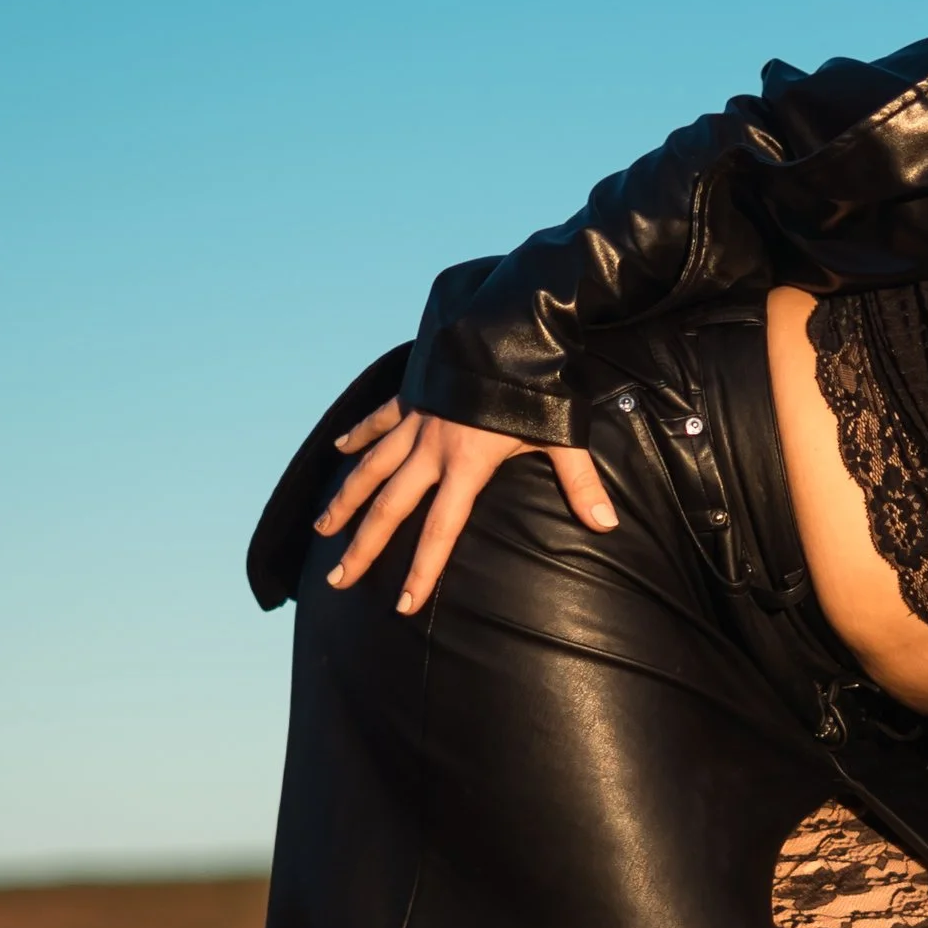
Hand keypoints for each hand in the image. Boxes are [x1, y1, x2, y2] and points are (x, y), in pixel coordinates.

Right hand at [313, 398, 616, 613]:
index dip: (422, 570)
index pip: (440, 531)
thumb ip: (580, 483)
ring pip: (371, 467)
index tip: (403, 605)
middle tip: (338, 581)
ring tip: (321, 531)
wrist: (510, 323)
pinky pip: (379, 419)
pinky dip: (358, 435)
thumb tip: (606, 525)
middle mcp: (432, 447)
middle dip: (363, 546)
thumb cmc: (540, 383)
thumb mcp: (562, 436)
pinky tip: (338, 450)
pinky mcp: (414, 394)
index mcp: (466, 465)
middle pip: (390, 507)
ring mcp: (418, 420)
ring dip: (345, 500)